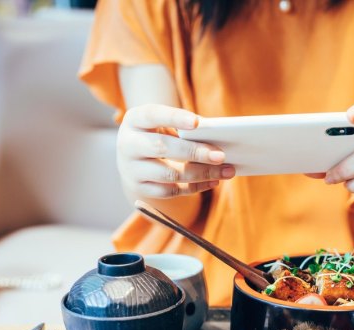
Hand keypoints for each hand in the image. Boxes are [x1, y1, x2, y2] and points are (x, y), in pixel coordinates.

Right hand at [117, 104, 234, 199]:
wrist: (134, 159)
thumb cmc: (157, 135)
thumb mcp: (164, 124)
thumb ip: (185, 128)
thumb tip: (216, 141)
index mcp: (134, 120)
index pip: (152, 115)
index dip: (174, 117)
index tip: (197, 123)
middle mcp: (127, 144)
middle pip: (162, 147)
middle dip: (195, 152)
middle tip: (221, 156)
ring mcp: (131, 169)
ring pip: (169, 174)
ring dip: (201, 173)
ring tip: (226, 171)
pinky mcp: (140, 189)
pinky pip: (170, 191)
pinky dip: (195, 187)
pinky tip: (213, 181)